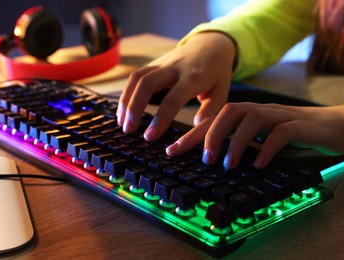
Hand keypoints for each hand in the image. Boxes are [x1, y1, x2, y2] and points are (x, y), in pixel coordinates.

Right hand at [117, 32, 235, 144]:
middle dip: (134, 107)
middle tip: (128, 130)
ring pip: (137, 78)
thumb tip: (193, 129)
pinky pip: (136, 76)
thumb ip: (208, 112)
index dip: (160, 119)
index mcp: (194, 77)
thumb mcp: (221, 93)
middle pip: (147, 83)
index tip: (150, 137)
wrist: (212, 44)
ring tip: (122, 123)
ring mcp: (162, 63)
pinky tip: (123, 110)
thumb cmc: (217, 73)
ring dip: (126, 100)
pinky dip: (126, 93)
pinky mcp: (154, 63)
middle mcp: (175, 68)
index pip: (173, 99)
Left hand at [168, 102, 343, 168]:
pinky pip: (282, 132)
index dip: (191, 136)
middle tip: (205, 160)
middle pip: (229, 112)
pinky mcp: (300, 125)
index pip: (214, 121)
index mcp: (248, 114)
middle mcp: (260, 111)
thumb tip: (214, 163)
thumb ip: (242, 145)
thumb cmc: (292, 135)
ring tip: (228, 164)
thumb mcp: (262, 139)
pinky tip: (259, 164)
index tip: (171, 151)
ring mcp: (280, 115)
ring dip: (237, 142)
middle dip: (212, 134)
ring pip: (252, 118)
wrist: (334, 125)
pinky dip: (268, 147)